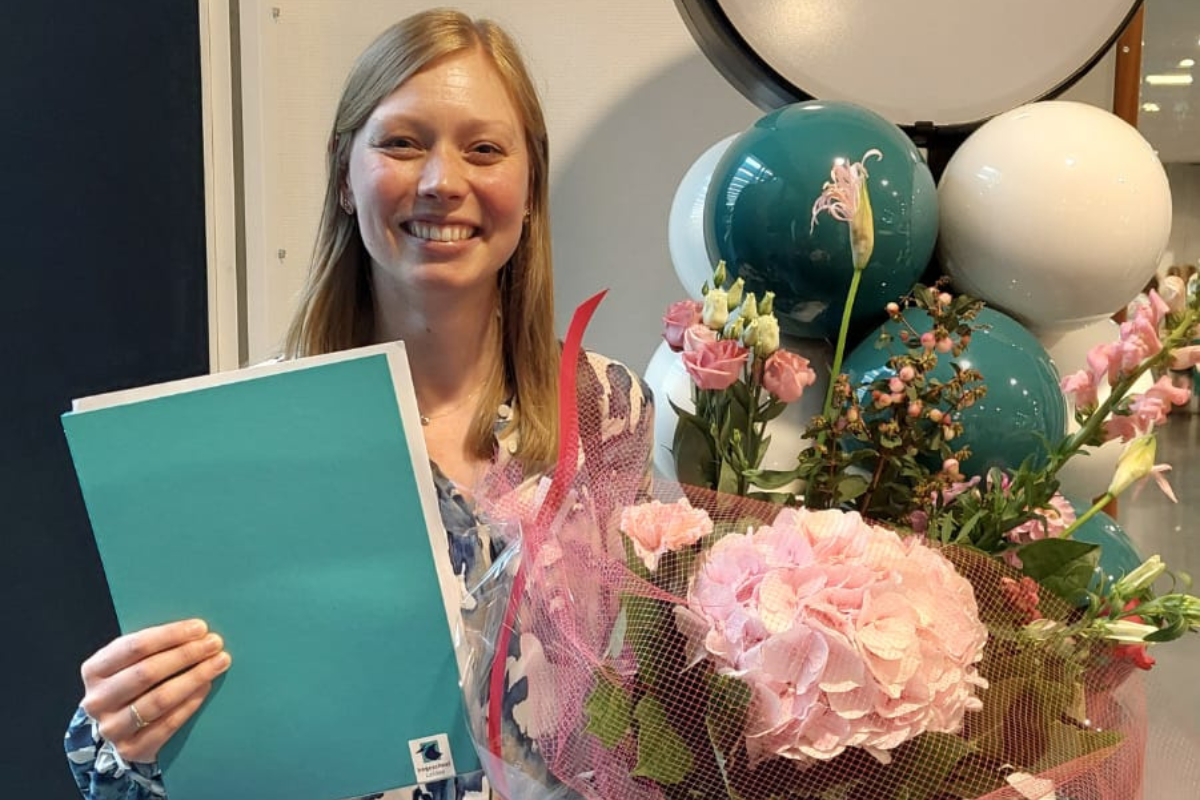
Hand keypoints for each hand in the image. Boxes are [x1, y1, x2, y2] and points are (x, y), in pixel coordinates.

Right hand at [79, 619, 231, 763]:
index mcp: (94, 670)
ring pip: (159, 699)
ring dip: (194, 678)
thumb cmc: (133, 684)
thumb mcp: (130, 663)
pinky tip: (206, 687)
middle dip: (186, 655)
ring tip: (218, 663)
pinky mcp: (131, 749)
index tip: (200, 627)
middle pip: (147, 673)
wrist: (121, 728)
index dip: (170, 635)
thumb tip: (195, 631)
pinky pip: (168, 724)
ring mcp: (112, 728)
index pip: (134, 647)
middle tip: (215, 644)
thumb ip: (152, 648)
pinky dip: (190, 703)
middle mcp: (97, 701)